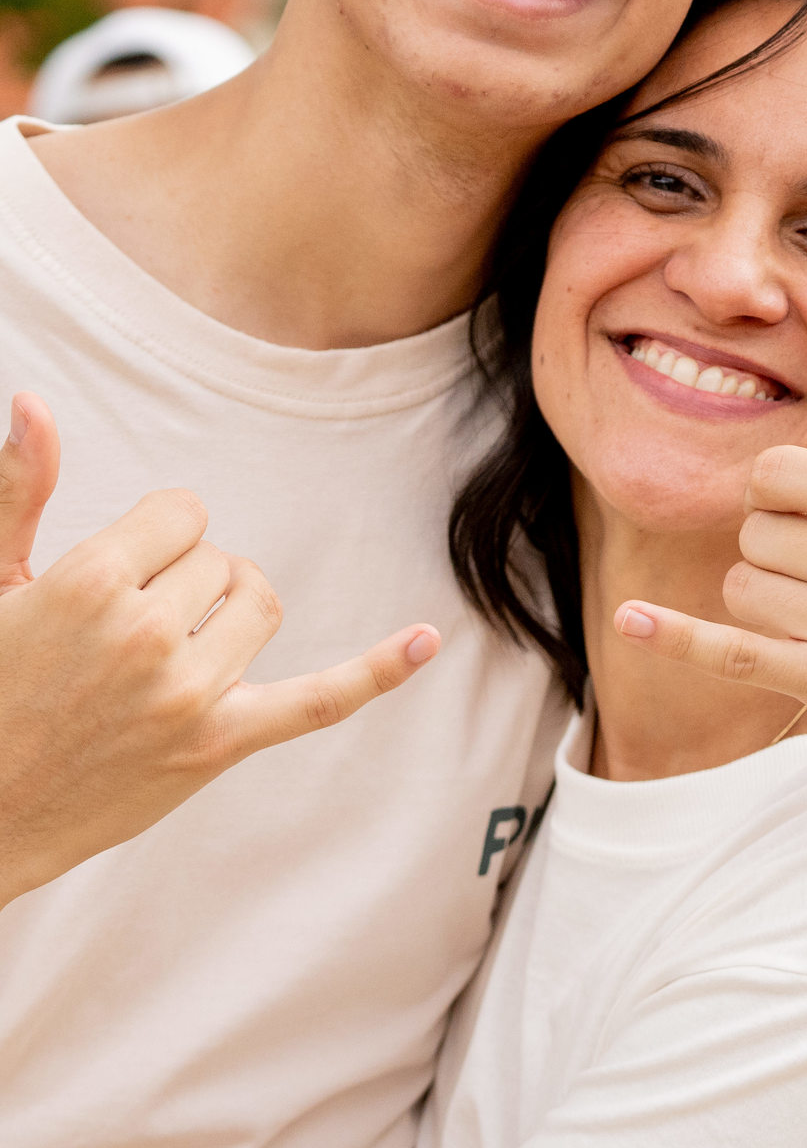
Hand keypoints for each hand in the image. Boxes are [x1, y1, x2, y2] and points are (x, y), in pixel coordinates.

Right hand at [0, 393, 439, 908]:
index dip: (152, 542)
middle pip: (221, 559)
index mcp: (91, 581)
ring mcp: (189, 695)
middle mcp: (147, 635)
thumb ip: (20, 487)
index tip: (114, 580)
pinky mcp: (216, 746)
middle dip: (181, 582)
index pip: (184, 513)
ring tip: (170, 647)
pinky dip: (374, 672)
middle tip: (120, 635)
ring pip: (258, 604)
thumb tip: (33, 402)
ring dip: (228, 612)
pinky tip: (426, 640)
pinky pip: (314, 702)